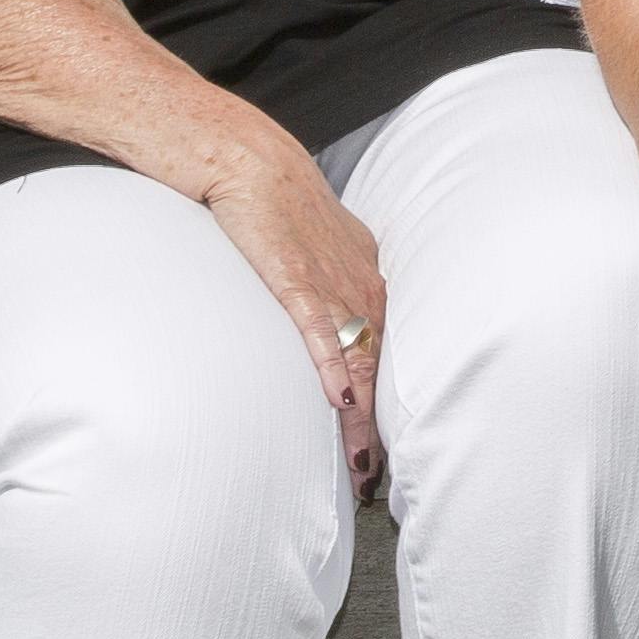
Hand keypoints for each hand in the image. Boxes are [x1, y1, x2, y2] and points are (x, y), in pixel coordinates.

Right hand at [200, 145, 386, 495]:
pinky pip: (321, 336)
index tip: (386, 448)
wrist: (250, 159)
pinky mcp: (297, 284)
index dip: (388, 405)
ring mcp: (332, 287)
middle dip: (380, 430)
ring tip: (360, 466)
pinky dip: (333, 371)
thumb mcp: (320, 246)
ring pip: (358, 364)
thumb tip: (331, 315)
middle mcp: (362, 288)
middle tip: (376, 479)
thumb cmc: (278, 200)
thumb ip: (331, 281)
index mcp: (369, 280)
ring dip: (360, 421)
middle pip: (381, 370)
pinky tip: (340, 404)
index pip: (388, 354)